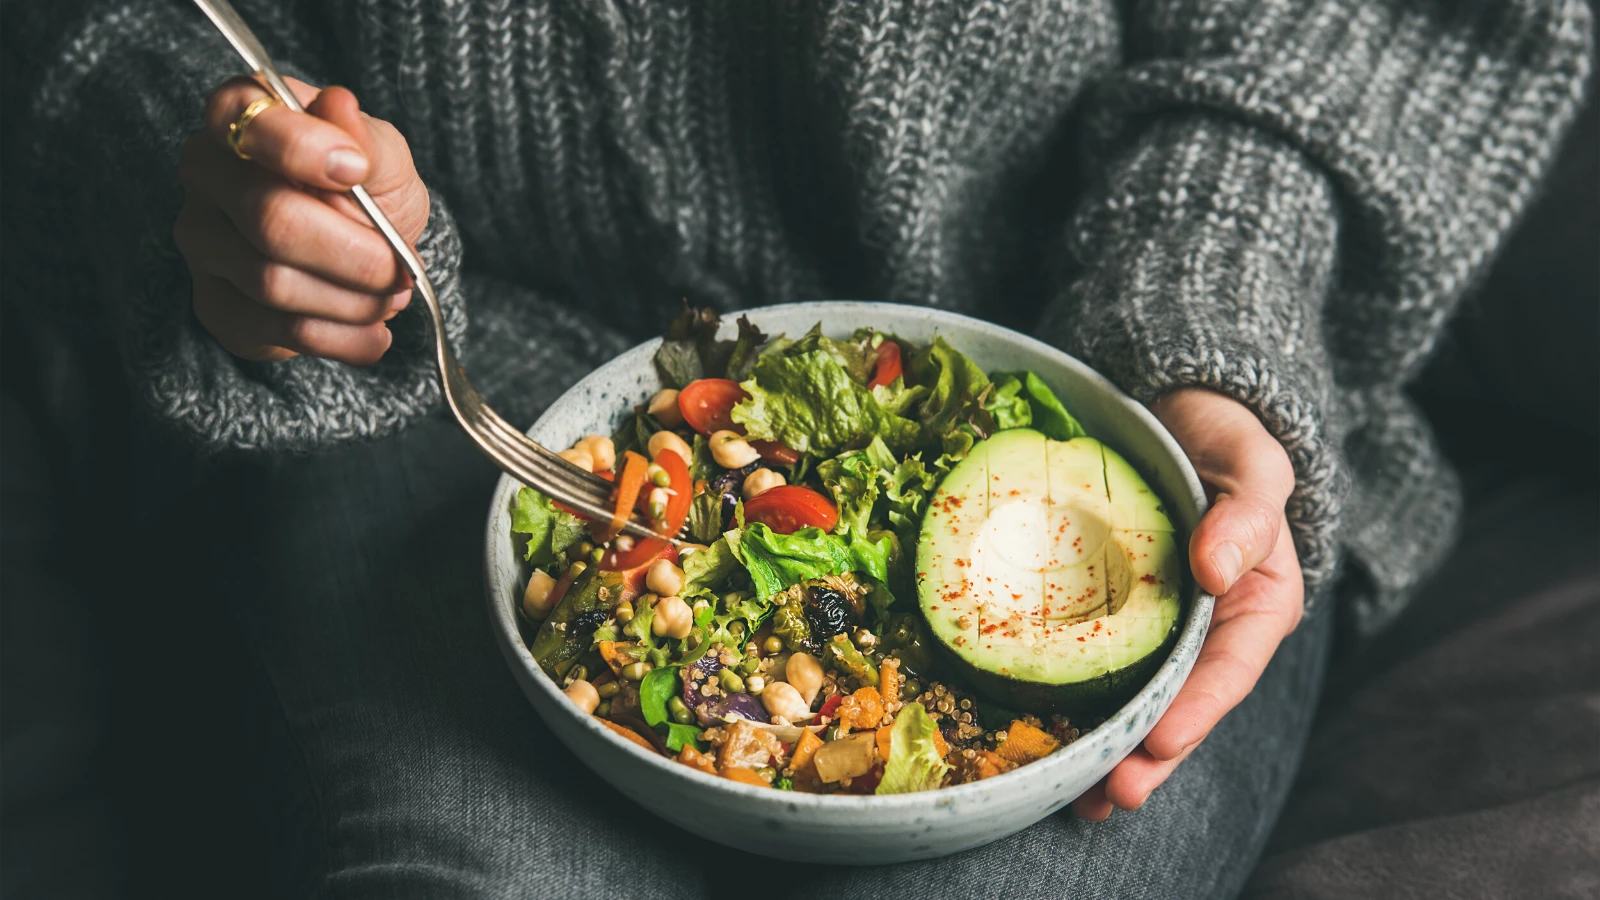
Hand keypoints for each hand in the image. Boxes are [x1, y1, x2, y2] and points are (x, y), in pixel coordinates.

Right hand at [174, 76, 428, 364]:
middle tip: (401, 269)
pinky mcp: (215, 304)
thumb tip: (339, 106)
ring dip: (353, 301)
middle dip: (353, 254)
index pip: (246, 122)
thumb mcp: (383, 156)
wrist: (365, 250)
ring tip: (393, 297)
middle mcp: (205, 175)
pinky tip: (373, 334)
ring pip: (273, 283)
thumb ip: (365, 139)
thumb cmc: (367, 187)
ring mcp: (202, 242)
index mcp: (239, 115)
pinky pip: (275, 331)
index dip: (303, 150)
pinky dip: (341, 339)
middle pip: (269, 218)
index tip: (358, 172)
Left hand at [1071, 388, 1304, 819]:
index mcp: (1255, 605)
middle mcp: (1208, 631)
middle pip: (1182, 706)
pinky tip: (1043, 743)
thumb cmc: (1225, 440)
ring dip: (1110, 752)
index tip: (1160, 740)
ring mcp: (1159, 629)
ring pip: (1138, 702)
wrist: (1180, 416)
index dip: (1197, 711)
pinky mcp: (1113, 618)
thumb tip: (1217, 567)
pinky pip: (1095, 667)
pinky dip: (1074, 708)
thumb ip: (1247, 514)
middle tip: (1110, 792)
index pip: (1229, 670)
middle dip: (1148, 756)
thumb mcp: (1253, 464)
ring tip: (1078, 798)